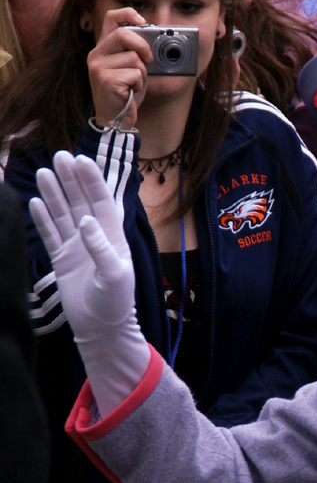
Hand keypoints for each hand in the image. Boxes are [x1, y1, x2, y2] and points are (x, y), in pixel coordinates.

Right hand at [30, 151, 134, 336]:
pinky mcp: (62, 259)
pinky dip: (42, 219)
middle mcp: (94, 237)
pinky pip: (50, 234)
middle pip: (80, 202)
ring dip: (54, 194)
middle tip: (60, 156)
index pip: (101, 202)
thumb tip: (85, 221)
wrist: (101, 327)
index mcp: (113, 237)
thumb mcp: (115, 275)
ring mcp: (76, 247)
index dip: (92, 181)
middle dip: (71, 180)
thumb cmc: (116, 302)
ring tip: (44, 173)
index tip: (81, 160)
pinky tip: (34, 202)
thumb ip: (101, 248)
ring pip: (63, 214)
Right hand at [87, 8, 152, 128]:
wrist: (115, 120)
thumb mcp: (130, 69)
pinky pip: (135, 74)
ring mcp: (99, 67)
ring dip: (142, 73)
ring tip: (133, 84)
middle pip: (124, 34)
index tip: (143, 22)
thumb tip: (152, 40)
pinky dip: (139, 84)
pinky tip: (130, 92)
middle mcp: (96, 55)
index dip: (129, 14)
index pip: (111, 18)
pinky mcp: (106, 80)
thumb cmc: (125, 95)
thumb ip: (135, 53)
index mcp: (102, 49)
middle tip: (149, 59)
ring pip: (134, 58)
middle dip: (143, 46)